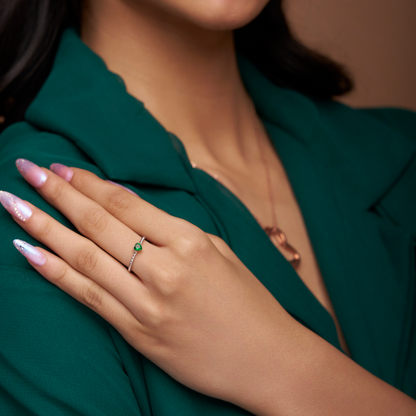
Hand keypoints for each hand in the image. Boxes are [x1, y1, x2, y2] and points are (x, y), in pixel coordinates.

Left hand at [1, 159, 291, 411]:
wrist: (266, 358)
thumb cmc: (249, 301)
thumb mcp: (221, 251)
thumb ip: (177, 229)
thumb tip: (134, 208)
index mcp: (190, 242)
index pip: (127, 204)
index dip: (90, 183)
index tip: (63, 168)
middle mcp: (165, 269)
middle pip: (99, 223)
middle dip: (59, 194)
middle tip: (29, 169)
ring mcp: (147, 304)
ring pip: (85, 258)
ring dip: (44, 227)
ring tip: (14, 204)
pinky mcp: (138, 334)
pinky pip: (88, 298)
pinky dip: (55, 274)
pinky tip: (28, 253)